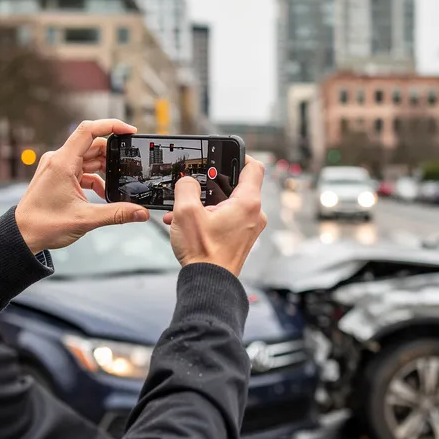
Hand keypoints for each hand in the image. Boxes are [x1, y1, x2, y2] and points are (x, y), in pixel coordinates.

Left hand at [14, 120, 149, 252]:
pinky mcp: (58, 176)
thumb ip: (117, 213)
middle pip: (92, 144)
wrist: (21, 235)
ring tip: (116, 186)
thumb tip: (141, 212)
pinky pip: (81, 170)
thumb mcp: (86, 219)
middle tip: (127, 171)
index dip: (112, 126)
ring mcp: (57, 167)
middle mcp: (59, 159)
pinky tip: (102, 194)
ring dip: (104, 170)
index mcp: (62, 162)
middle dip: (112, 156)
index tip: (130, 132)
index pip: (89, 130)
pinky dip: (94, 178)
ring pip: (88, 158)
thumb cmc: (44, 225)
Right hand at [162, 156, 267, 275]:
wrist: (209, 285)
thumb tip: (187, 181)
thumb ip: (186, 188)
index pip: (254, 167)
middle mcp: (254, 214)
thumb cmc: (203, 253)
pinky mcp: (240, 239)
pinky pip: (227, 219)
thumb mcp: (186, 213)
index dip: (240, 155)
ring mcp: (249, 228)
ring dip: (206, 202)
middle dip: (213, 183)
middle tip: (195, 184)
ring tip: (184, 208)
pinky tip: (187, 223)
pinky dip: (210, 216)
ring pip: (229, 203)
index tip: (225, 154)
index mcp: (248, 203)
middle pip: (238, 185)